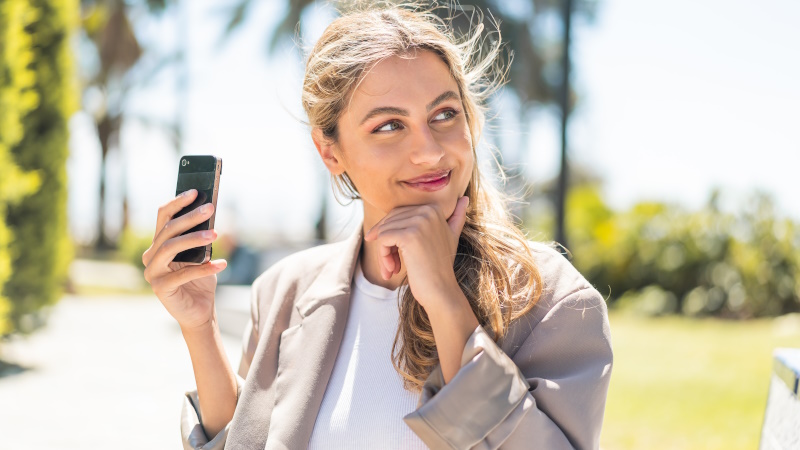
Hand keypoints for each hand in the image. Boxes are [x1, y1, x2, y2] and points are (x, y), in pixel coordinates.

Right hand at [142, 189, 226, 330]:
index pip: (163, 217)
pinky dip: (204, 268)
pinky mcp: (160, 288)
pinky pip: (183, 274)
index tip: (195, 191)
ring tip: (215, 234)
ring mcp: (152, 273)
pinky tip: (222, 264)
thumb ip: (201, 237)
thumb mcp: (202, 255)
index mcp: (159, 244)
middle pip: (167, 230)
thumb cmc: (201, 280)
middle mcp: (151, 257)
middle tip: (210, 208)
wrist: (200, 312)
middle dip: (190, 217)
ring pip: (170, 247)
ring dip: (194, 239)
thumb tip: (209, 214)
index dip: (178, 202)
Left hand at [364, 196, 468, 309]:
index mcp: (434, 208)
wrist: (441, 290)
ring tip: (391, 269)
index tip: (395, 254)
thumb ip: (456, 217)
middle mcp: (427, 210)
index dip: (392, 233)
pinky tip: (391, 271)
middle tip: (390, 264)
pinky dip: (383, 256)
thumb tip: (465, 198)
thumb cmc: (441, 266)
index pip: (398, 213)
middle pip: (389, 221)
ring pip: (384, 231)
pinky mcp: (409, 235)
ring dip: (383, 253)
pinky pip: (383, 239)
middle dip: (385, 244)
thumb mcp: (450, 237)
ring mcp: (419, 222)